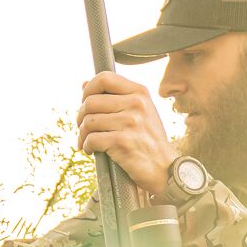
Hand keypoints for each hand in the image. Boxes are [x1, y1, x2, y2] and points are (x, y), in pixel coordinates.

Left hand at [77, 71, 175, 195]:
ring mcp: (131, 122)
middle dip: (81, 116)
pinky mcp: (123, 142)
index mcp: (140, 92)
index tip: (85, 102)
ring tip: (87, 141)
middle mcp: (136, 104)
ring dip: (82, 134)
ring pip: (89, 121)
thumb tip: (84, 84)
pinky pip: (92, 139)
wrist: (165, 168)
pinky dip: (87, 146)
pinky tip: (91, 150)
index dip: (89, 90)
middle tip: (83, 127)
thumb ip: (115, 97)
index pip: (104, 78)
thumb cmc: (149, 140)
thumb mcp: (140, 111)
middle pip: (91, 101)